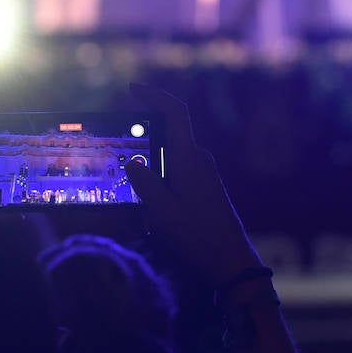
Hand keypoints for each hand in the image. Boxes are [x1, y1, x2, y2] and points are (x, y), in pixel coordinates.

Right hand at [123, 84, 261, 287]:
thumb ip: (145, 183)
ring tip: (140, 205)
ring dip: (151, 175)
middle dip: (142, 147)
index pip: (174, 112)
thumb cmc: (198, 236)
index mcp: (189, 158)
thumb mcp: (162, 211)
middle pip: (166, 138)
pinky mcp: (205, 190)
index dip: (153, 95)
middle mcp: (199, 161)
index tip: (131, 89)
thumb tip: (132, 161)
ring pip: (169, 161)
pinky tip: (153, 213)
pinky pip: (177, 176)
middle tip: (120, 165)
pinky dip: (161, 186)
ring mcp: (204, 175)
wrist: (231, 263)